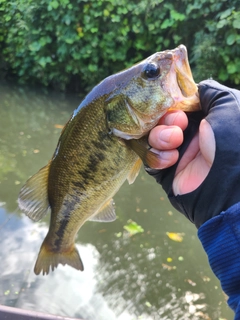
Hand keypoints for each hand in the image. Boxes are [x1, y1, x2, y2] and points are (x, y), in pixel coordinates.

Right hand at [147, 80, 239, 227]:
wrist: (230, 188)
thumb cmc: (234, 141)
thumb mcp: (230, 104)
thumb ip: (210, 91)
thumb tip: (193, 89)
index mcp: (206, 120)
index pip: (179, 105)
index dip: (172, 101)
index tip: (173, 101)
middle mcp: (192, 136)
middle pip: (162, 119)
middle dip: (166, 118)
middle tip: (178, 123)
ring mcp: (179, 154)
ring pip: (153, 137)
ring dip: (160, 135)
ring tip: (175, 142)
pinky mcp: (167, 172)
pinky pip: (150, 158)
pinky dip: (157, 155)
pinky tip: (172, 158)